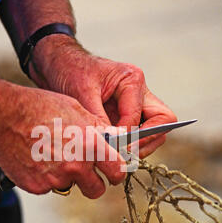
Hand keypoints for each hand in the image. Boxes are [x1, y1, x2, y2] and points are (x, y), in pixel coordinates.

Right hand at [0, 86, 126, 198]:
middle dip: (94, 183)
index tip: (113, 172)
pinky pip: (49, 187)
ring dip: (66, 177)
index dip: (116, 173)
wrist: (4, 117)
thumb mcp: (77, 110)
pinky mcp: (37, 187)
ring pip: (70, 186)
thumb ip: (97, 129)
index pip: (117, 172)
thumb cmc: (39, 108)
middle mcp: (76, 166)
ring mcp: (56, 179)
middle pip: (96, 190)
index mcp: (90, 146)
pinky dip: (46, 177)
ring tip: (53, 156)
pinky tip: (37, 159)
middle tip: (85, 172)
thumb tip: (113, 140)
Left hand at [30, 36, 176, 157]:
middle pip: (162, 121)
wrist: (59, 64)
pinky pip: (138, 133)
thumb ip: (98, 120)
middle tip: (125, 156)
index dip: (128, 136)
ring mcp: (136, 104)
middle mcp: (140, 91)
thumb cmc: (70, 71)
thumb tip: (111, 146)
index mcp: (132, 79)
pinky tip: (113, 152)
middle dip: (147, 141)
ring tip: (118, 157)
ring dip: (140, 145)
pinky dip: (130, 145)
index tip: (112, 149)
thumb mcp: (81, 94)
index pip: (140, 116)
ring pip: (154, 130)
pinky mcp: (126, 114)